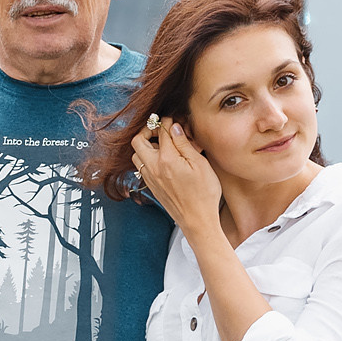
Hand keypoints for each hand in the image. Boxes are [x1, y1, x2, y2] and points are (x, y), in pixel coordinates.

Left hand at [129, 114, 223, 238]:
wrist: (197, 220)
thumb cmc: (204, 194)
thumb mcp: (200, 164)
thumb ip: (184, 144)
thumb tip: (174, 127)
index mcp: (166, 159)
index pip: (162, 131)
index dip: (168, 122)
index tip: (174, 120)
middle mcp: (153, 168)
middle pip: (138, 141)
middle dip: (148, 131)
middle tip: (161, 130)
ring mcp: (150, 178)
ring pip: (137, 155)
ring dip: (146, 146)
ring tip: (162, 145)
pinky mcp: (152, 187)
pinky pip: (141, 167)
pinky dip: (148, 158)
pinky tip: (163, 159)